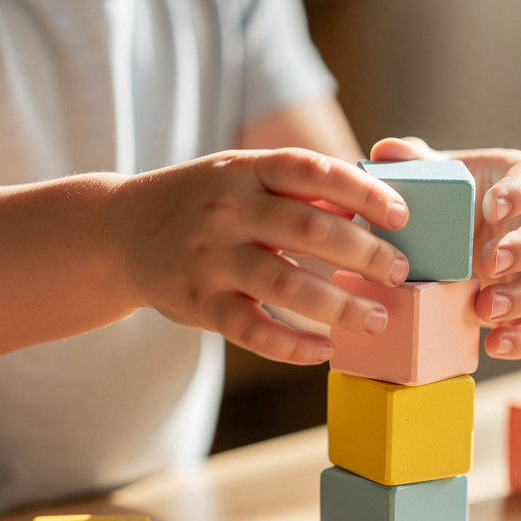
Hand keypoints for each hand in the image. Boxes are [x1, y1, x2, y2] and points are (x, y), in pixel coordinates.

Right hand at [104, 149, 409, 363]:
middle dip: (364, 253)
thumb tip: (370, 206)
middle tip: (399, 272)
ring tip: (377, 319)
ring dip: (340, 306)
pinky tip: (324, 351)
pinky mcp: (197, 302)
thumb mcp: (240, 176)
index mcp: (245, 169)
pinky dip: (293, 346)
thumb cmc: (202, 202)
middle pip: (309, 229)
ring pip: (286, 285)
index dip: (363, 191)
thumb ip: (296, 188)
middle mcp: (227, 209)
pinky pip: (252, 330)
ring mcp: (210, 258)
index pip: (312, 170)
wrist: (119, 231)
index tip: (402, 214)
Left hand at [370, 138, 520, 358]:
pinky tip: (496, 345)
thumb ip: (409, 165)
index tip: (492, 207)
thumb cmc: (438, 203)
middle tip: (491, 260)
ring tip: (486, 307)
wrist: (436, 245)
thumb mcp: (424, 181)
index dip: (520, 192)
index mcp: (517, 185)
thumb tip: (386, 152)